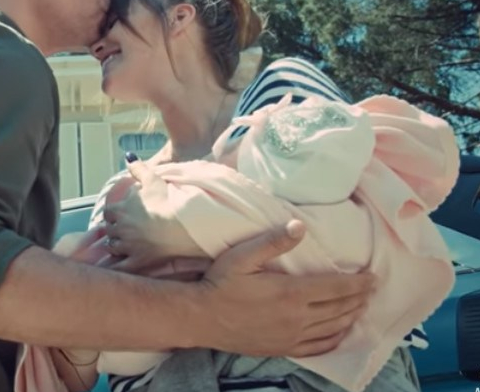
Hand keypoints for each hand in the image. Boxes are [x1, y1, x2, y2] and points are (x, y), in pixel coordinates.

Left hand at [100, 156, 204, 273]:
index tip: (120, 215)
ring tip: (125, 246)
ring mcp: (129, 246)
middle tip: (124, 230)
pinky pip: (121, 268)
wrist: (187, 223)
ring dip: (116, 246)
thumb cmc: (169, 200)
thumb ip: (138, 169)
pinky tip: (117, 267)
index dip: (114, 214)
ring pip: (113, 247)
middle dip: (114, 230)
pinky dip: (117, 268)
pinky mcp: (139, 261)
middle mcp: (121, 228)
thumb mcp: (154, 180)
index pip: (108, 213)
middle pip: (108, 230)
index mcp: (121, 210)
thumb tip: (128, 156)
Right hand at [193, 219, 373, 356]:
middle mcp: (297, 317)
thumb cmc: (220, 284)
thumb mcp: (242, 256)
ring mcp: (291, 336)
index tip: (373, 277)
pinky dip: (335, 339)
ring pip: (332, 327)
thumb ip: (273, 242)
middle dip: (359, 298)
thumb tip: (300, 226)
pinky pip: (318, 346)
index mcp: (291, 292)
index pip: (336, 287)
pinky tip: (340, 332)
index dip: (358, 282)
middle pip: (339, 308)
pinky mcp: (283, 348)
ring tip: (361, 307)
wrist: (201, 318)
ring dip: (351, 316)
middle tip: (371, 290)